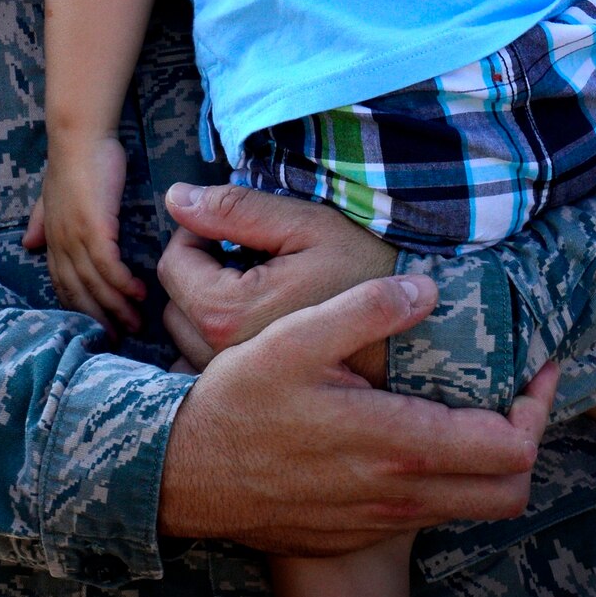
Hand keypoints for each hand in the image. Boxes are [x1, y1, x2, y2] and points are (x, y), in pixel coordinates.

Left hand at [22, 137, 144, 334]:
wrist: (79, 135)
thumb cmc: (73, 160)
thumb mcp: (51, 194)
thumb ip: (41, 220)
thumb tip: (28, 244)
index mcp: (51, 238)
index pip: (61, 285)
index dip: (78, 309)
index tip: (94, 327)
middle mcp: (60, 243)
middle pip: (77, 293)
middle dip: (97, 319)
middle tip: (117, 340)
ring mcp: (75, 236)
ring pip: (95, 285)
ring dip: (116, 308)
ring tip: (136, 323)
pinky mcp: (94, 227)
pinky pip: (109, 266)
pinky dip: (123, 284)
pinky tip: (138, 294)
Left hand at [158, 182, 396, 380]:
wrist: (420, 334)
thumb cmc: (366, 270)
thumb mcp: (305, 224)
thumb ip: (234, 210)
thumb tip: (176, 196)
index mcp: (228, 313)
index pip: (175, 262)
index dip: (200, 232)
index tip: (242, 230)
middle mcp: (222, 359)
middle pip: (176, 301)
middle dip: (204, 271)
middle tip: (255, 259)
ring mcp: (236, 386)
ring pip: (189, 333)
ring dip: (212, 305)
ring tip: (266, 291)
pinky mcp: (252, 399)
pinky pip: (208, 364)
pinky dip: (224, 341)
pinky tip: (266, 328)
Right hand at [158, 273, 556, 552]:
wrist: (189, 475)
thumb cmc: (241, 401)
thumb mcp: (297, 337)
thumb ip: (368, 309)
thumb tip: (429, 289)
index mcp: (397, 442)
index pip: (509, 445)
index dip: (537, 406)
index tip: (538, 367)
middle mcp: (401, 492)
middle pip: (509, 490)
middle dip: (527, 438)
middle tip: (518, 390)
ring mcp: (382, 518)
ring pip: (475, 506)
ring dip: (490, 460)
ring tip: (476, 405)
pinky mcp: (362, 527)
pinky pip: (433, 511)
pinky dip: (450, 476)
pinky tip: (421, 430)